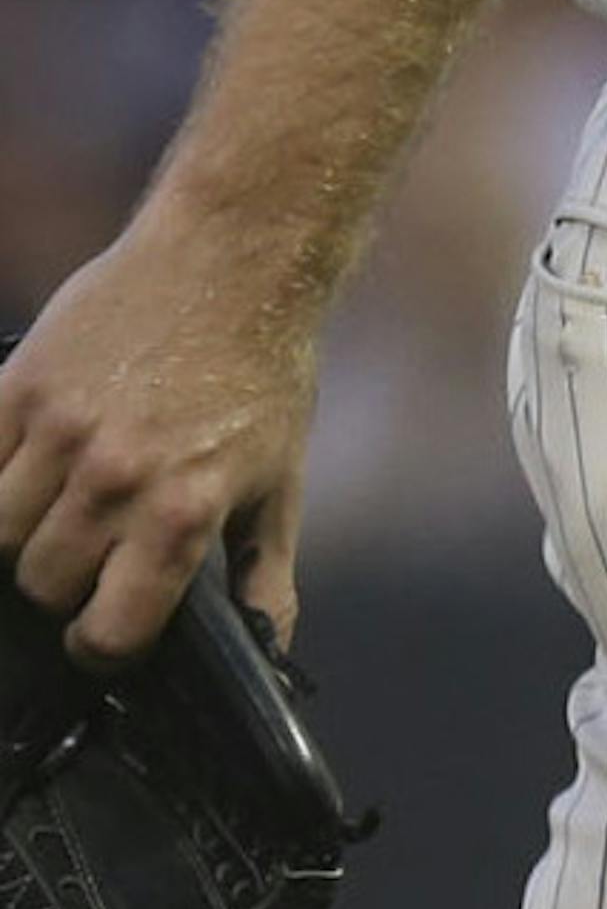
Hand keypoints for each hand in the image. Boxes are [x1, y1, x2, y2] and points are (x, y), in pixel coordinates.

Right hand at [0, 214, 316, 667]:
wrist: (235, 256)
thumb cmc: (263, 371)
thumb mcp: (279, 481)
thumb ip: (265, 577)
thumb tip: (269, 652)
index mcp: (182, 513)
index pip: (107, 634)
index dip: (105, 644)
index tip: (107, 626)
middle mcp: (116, 478)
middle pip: (43, 584)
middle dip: (65, 583)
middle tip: (91, 553)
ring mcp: (61, 429)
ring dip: (24, 533)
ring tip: (59, 507)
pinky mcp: (22, 382)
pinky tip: (27, 467)